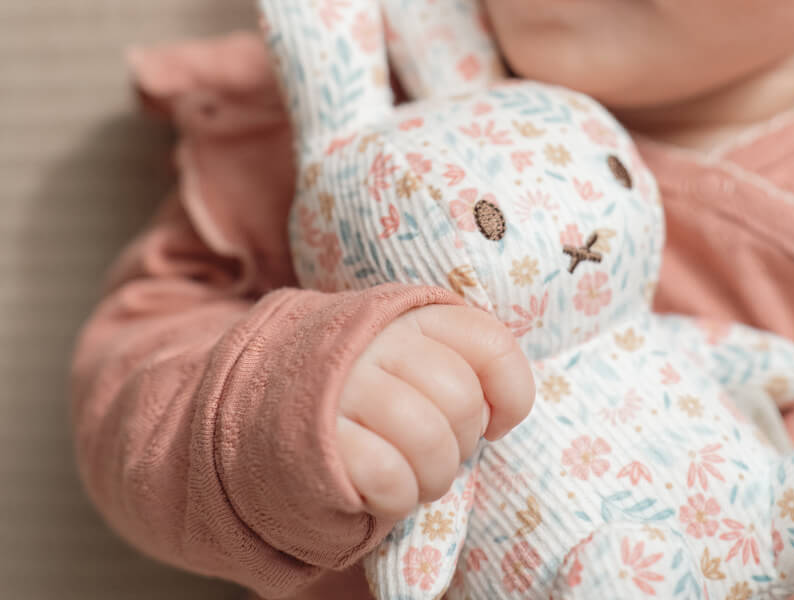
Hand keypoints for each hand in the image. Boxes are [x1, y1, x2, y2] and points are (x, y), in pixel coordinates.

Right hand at [336, 303, 534, 521]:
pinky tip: (382, 491)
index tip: (495, 423)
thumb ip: (462, 364)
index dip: (511, 393)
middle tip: (435, 453)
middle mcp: (379, 341)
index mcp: (413, 315)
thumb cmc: (364, 390)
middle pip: (462, 400)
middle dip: (462, 444)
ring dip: (433, 478)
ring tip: (412, 477)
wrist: (263, 406)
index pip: (490, 342)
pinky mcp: (320, 438)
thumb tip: (500, 416)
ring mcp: (346, 386)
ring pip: (430, 441)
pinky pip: (388, 477)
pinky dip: (397, 497)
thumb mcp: (412, 356)